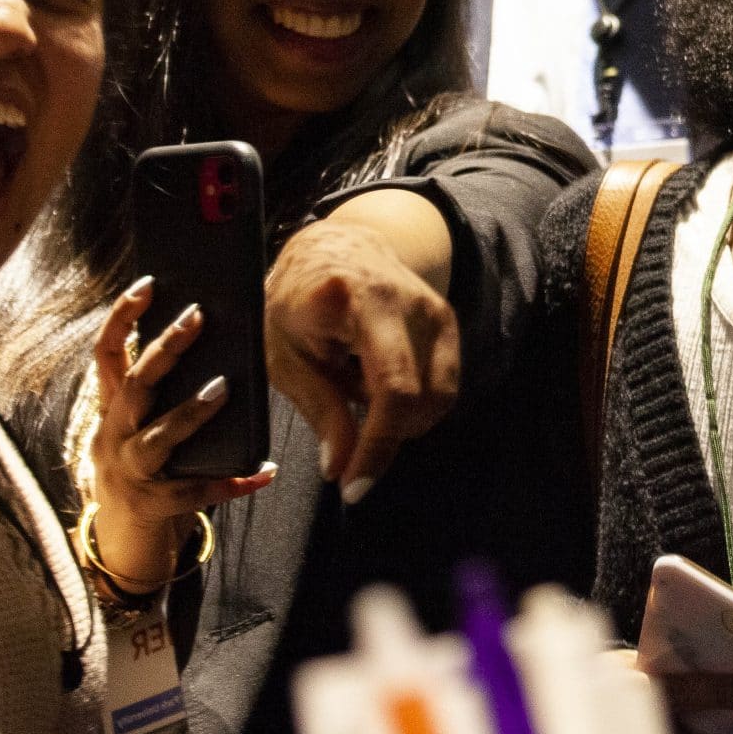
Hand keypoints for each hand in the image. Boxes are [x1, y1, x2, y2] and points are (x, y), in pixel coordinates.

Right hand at [87, 278, 276, 589]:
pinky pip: (197, 491)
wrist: (123, 528)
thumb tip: (206, 327)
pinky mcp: (157, 503)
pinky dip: (232, 482)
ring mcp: (134, 470)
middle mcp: (116, 434)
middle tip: (198, 318)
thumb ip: (160, 383)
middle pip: (135, 386)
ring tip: (223, 388)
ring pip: (160, 438)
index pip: (107, 353)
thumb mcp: (139, 418)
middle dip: (165, 351)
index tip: (148, 283)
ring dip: (191, 412)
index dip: (122, 318)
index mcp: (113, 406)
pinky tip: (264, 472)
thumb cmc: (144, 454)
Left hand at [263, 189, 458, 502]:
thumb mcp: (284, 355)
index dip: (378, 444)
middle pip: (420, 399)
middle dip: (386, 437)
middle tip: (347, 443)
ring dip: (400, 418)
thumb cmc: (295, 301)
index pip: (391, 388)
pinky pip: (443, 384)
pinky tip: (377, 384)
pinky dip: (413, 402)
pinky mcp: (448, 320)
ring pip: (438, 397)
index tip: (354, 486)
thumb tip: (340, 468)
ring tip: (356, 395)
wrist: (335, 248)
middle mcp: (408, 301)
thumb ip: (319, 410)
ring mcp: (435, 309)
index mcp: (357, 302)